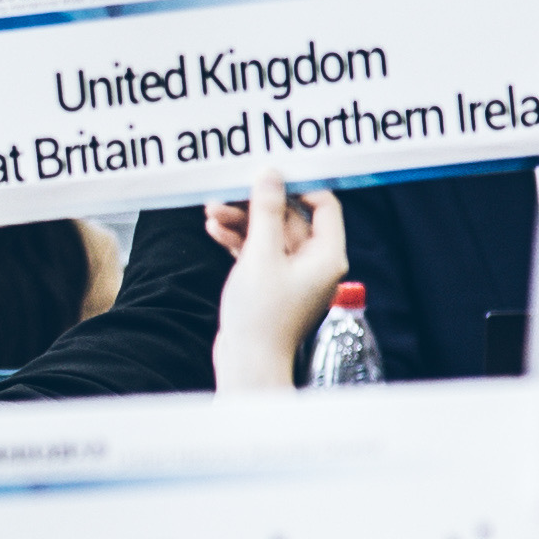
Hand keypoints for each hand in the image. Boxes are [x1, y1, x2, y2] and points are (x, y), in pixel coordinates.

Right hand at [209, 171, 348, 387]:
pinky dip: (240, 240)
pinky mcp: (273, 285)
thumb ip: (265, 212)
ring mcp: (294, 275)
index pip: (324, 205)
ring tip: (212, 212)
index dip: (298, 186)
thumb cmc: (261, 316)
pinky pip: (260, 252)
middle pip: (291, 218)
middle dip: (257, 204)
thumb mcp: (260, 255)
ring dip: (243, 221)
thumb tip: (271, 176)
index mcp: (327, 256)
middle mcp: (315, 264)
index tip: (269, 175)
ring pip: (271, 234)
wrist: (248, 363)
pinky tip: (215, 231)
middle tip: (227, 193)